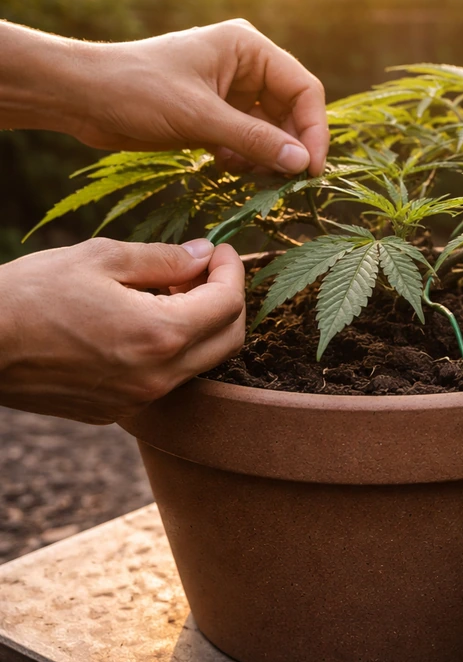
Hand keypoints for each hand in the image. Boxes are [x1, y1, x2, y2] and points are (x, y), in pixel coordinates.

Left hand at [0, 19, 327, 174]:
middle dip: (291, 147)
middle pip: (291, 111)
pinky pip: (248, 139)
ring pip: (271, 129)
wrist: (81, 97)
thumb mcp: (200, 116)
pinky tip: (227, 165)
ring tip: (256, 177)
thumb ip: (255, 139)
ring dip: (268, 156)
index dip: (313, 130)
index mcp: (247, 48)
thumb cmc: (136, 91)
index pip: (302, 89)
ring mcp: (231, 91)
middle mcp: (245, 66)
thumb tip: (302, 163)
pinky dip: (246, 157)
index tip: (311, 169)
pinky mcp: (215, 114)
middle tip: (289, 183)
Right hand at [0, 238, 244, 423]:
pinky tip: (141, 320)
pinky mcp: (116, 410)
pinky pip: (165, 379)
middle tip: (204, 271)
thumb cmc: (31, 294)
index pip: (228, 304)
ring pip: (199, 362)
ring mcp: (138, 399)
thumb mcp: (101, 259)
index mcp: (160, 334)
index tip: (221, 250)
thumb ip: (163, 259)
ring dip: (199, 325)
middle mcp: (157, 376)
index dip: (232, 271)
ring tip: (167, 291)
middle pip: (228, 339)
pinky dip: (170, 348)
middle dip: (228, 300)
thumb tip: (203, 255)